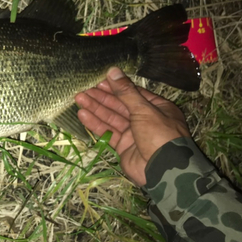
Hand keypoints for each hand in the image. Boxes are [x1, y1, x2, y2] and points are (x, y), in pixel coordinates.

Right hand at [75, 67, 190, 186]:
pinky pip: (108, 133)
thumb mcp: (144, 109)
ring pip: (111, 118)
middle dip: (101, 98)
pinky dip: (96, 124)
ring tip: (79, 99)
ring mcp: (133, 134)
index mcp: (157, 108)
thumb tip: (112, 70)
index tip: (99, 81)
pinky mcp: (123, 147)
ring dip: (95, 109)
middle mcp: (145, 119)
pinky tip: (83, 115)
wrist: (162, 170)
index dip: (116, 87)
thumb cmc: (159, 134)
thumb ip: (125, 91)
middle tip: (83, 90)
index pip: (133, 93)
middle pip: (120, 105)